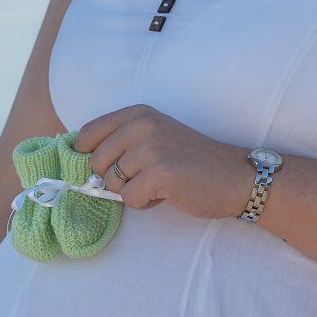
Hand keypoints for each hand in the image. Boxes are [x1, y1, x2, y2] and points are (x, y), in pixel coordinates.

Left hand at [74, 104, 251, 219]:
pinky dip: (146, 203)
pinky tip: (167, 193)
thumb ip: (121, 142)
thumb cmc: (192, 162)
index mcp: (137, 113)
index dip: (89, 156)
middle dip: (115, 178)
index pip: (87, 134)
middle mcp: (141, 125)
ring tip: (159, 183)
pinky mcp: (159, 173)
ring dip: (132, 191)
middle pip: (95, 163)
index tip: (108, 166)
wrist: (234, 177)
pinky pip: (130, 199)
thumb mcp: (155, 137)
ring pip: (110, 183)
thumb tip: (81, 163)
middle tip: (146, 176)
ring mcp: (150, 148)